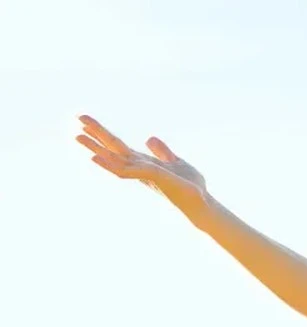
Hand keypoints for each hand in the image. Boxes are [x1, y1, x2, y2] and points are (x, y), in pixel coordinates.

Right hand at [75, 115, 206, 205]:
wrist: (202, 202)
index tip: (85, 121)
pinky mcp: (153, 177)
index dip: (104, 133)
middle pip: (113, 148)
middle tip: (78, 117)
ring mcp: (143, 173)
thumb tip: (149, 138)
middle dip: (95, 135)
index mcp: (143, 162)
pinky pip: (128, 170)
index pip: (119, 146)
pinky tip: (96, 157)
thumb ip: (162, 151)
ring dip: (96, 148)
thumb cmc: (190, 185)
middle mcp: (139, 167)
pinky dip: (112, 164)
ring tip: (77, 136)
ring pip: (114, 159)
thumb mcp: (176, 162)